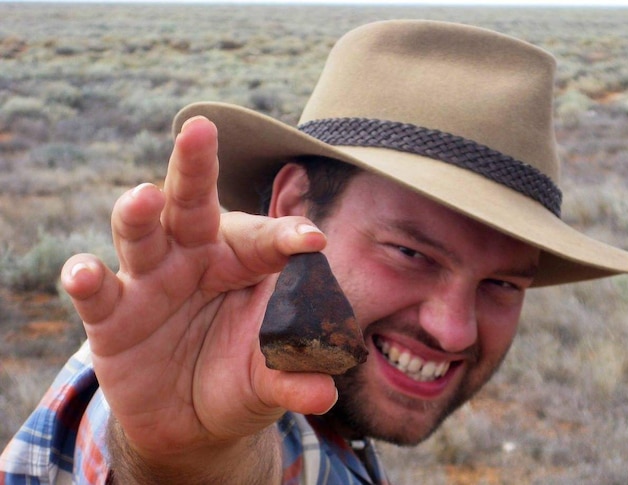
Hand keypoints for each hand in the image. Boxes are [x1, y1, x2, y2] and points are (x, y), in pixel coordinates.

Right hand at [61, 117, 335, 475]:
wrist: (192, 422)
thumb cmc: (240, 377)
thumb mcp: (269, 379)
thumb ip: (294, 379)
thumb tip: (325, 395)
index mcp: (242, 261)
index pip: (266, 239)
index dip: (288, 235)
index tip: (314, 240)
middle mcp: (194, 257)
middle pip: (191, 202)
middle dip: (194, 166)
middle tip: (200, 130)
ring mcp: (149, 282)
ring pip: (139, 233)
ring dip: (137, 212)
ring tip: (143, 197)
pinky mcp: (112, 316)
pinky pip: (95, 293)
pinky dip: (85, 279)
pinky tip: (85, 272)